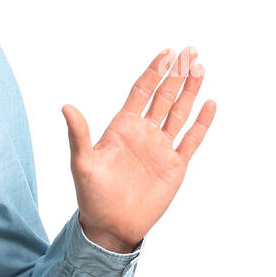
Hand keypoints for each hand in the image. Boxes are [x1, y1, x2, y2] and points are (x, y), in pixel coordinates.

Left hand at [61, 46, 216, 251]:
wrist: (110, 226)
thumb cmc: (91, 195)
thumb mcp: (82, 163)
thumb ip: (79, 134)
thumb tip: (66, 106)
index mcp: (122, 128)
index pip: (141, 92)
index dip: (154, 72)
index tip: (166, 52)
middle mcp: (143, 133)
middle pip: (164, 97)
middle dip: (176, 74)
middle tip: (190, 50)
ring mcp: (160, 148)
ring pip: (179, 113)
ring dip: (190, 91)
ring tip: (200, 67)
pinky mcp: (175, 165)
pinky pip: (191, 139)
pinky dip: (201, 122)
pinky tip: (209, 104)